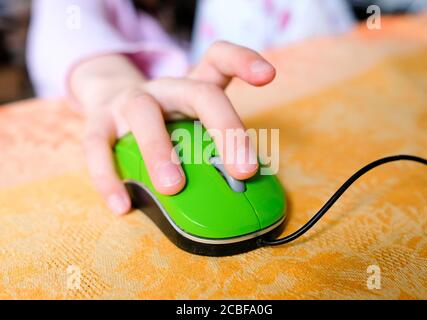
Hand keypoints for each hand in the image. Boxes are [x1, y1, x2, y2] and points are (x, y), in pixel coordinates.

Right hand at [71, 41, 275, 214]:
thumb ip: (215, 147)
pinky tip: (122, 206)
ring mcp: (129, 102)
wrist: (110, 102)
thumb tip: (240, 183)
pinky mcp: (99, 122)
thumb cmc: (163, 121)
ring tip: (173, 187)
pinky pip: (98, 147)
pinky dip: (108, 177)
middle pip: (198, 93)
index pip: (220, 58)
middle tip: (243, 171)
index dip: (244, 61)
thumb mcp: (191, 125)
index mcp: (193, 87)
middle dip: (225, 129)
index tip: (267, 75)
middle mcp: (165, 88)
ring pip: (144, 114)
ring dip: (159, 150)